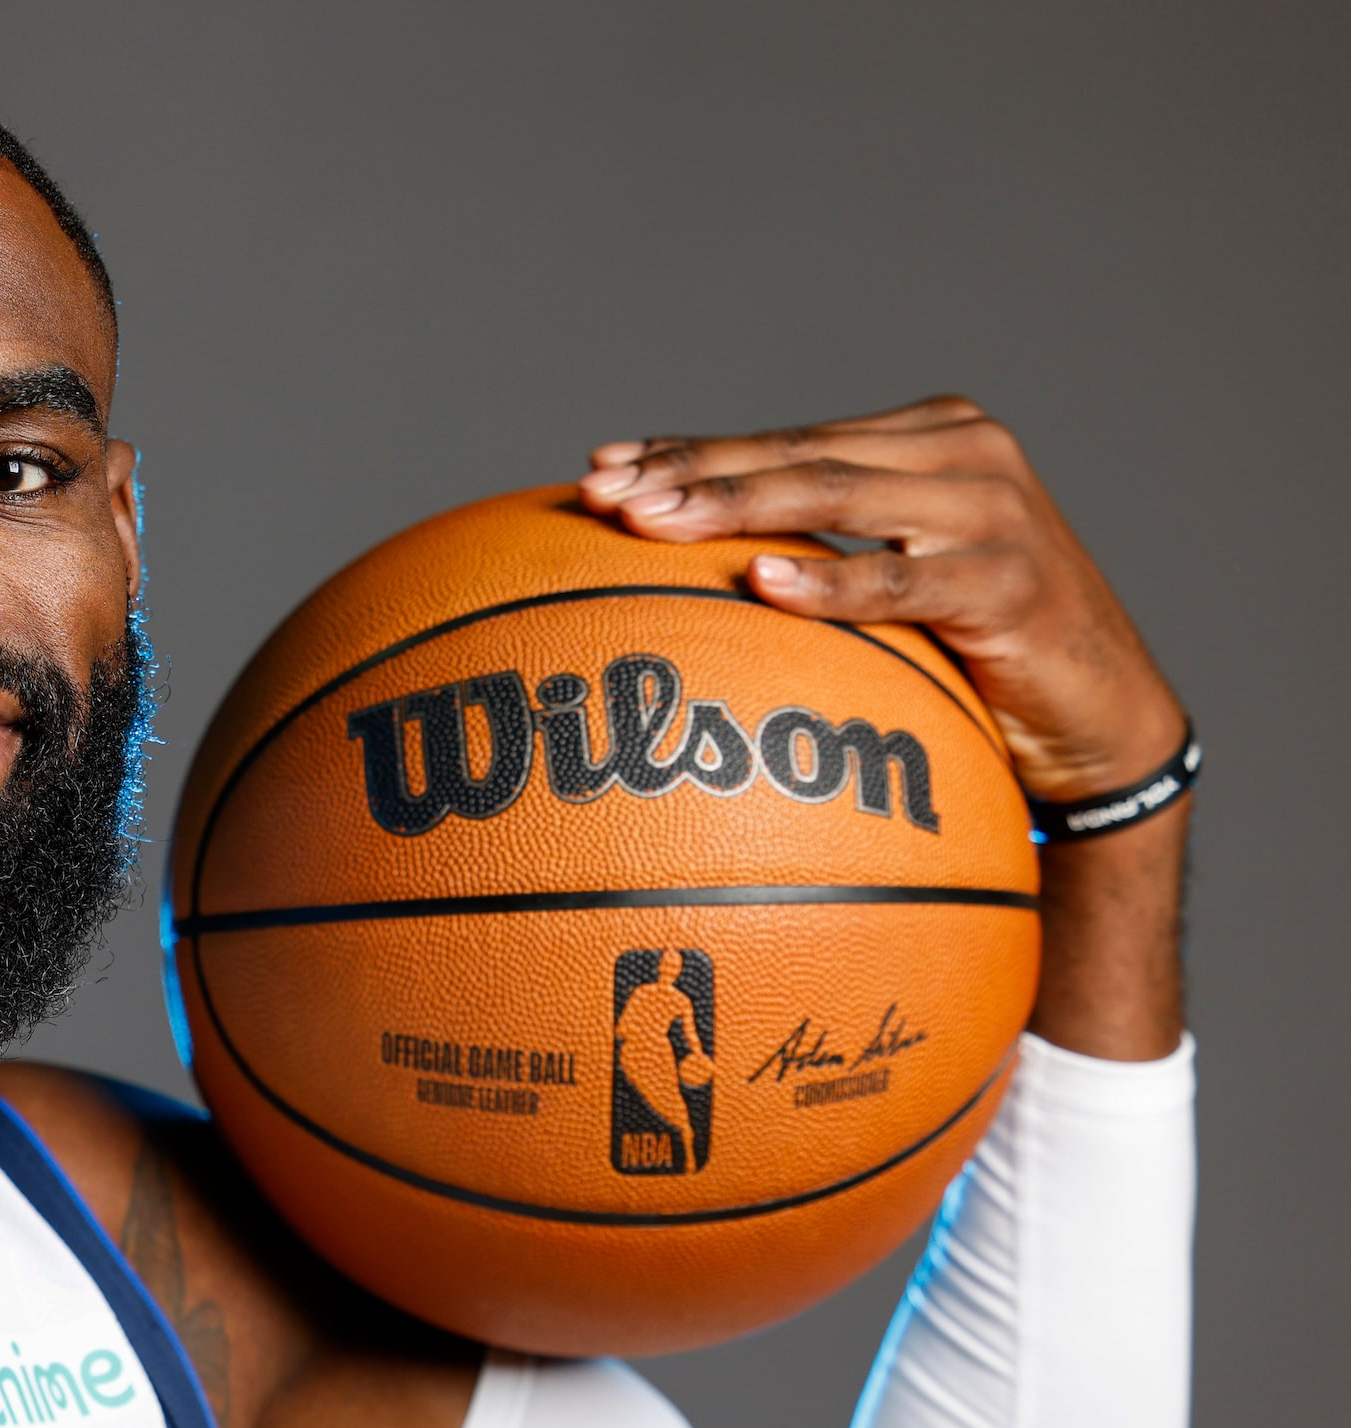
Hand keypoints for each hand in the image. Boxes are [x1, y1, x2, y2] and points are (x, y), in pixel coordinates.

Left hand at [579, 396, 1186, 1058]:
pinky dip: (831, 583)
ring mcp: (994, 511)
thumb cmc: (976, 650)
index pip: (784, 438)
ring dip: (733, 508)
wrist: (1102, 716)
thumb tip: (670, 550)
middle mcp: (963, 453)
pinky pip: (903, 583)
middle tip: (604, 493)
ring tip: (650, 522)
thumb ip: (811, 547)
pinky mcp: (1013, 582)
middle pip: (799, 456)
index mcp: (924, 437)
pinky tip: (761, 580)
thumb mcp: (890, 584)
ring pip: (838, 497)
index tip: (599, 465)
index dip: (688, 450)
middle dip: (691, 473)